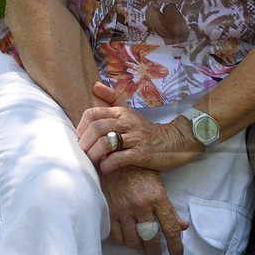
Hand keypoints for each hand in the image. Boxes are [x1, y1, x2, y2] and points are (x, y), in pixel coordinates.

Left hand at [77, 82, 197, 174]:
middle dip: (85, 143)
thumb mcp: (129, 111)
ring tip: (92, 162)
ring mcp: (134, 138)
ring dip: (94, 155)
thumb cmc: (146, 130)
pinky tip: (105, 169)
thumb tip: (95, 85)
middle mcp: (127, 122)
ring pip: (106, 143)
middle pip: (97, 128)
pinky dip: (107, 166)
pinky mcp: (141, 153)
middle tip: (82, 153)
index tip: (80, 138)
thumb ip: (112, 98)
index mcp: (121, 112)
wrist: (174, 142)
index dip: (81, 127)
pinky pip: (118, 159)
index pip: (92, 113)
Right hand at [100, 165, 187, 254]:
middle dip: (155, 250)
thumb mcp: (159, 186)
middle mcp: (141, 205)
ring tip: (142, 244)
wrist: (113, 160)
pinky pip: (118, 237)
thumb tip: (183, 227)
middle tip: (155, 252)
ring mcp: (123, 209)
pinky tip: (128, 237)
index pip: (171, 229)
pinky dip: (124, 241)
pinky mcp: (109, 212)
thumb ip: (170, 209)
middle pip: (151, 238)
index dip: (176, 247)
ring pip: (134, 241)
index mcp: (157, 198)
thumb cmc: (140, 172)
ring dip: (139, 246)